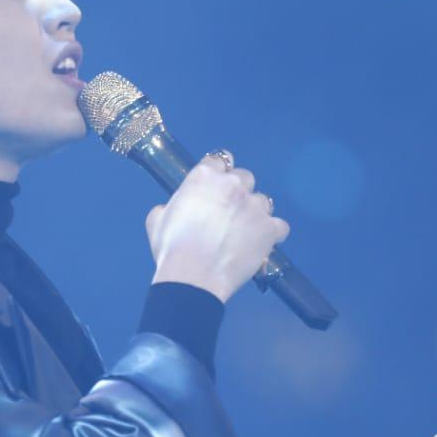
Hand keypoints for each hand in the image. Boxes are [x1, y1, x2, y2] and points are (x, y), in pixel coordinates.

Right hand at [146, 154, 288, 302]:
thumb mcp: (157, 219)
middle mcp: (233, 185)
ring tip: (245, 231)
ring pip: (263, 200)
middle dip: (238, 191)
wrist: (193, 277)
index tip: (215, 187)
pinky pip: (279, 226)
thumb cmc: (171, 248)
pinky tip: (261, 243)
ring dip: (255, 211)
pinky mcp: (270, 229)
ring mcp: (255, 206)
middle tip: (227, 212)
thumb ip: (169, 206)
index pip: (219, 159)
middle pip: (244, 177)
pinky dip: (272, 233)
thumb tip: (171, 209)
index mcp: (205, 176)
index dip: (218, 173)